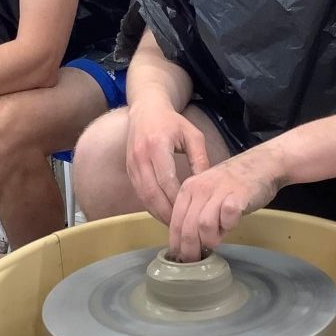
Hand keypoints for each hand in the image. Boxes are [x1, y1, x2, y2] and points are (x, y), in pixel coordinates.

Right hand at [126, 102, 209, 224]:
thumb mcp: (192, 135)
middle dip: (167, 212)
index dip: (178, 199)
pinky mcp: (129, 169)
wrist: (146, 110)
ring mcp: (132, 164)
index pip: (166, 180)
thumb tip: (206, 186)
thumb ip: (200, 159)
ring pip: (143, 196)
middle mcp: (141, 156)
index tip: (191, 211)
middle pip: (152, 192)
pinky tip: (162, 213)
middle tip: (182, 225)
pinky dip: (150, 206)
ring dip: (157, 212)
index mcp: (157, 145)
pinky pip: (139, 193)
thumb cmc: (172, 122)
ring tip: (173, 224)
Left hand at [168, 150, 283, 261]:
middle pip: (187, 227)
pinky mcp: (238, 195)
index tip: (179, 258)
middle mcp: (200, 188)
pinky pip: (227, 218)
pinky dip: (228, 227)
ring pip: (203, 225)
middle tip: (195, 261)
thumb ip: (198, 215)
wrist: (262, 164)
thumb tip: (191, 244)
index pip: (175, 221)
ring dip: (209, 239)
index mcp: (189, 188)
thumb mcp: (208, 195)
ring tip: (216, 241)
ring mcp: (219, 191)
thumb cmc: (234, 183)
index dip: (176, 243)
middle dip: (189, 249)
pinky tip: (231, 225)